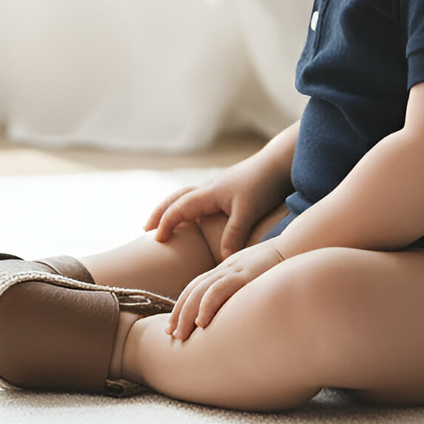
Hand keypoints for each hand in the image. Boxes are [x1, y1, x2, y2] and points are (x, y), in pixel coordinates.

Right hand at [143, 157, 289, 260]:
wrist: (278, 162)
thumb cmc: (262, 185)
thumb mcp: (247, 212)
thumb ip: (233, 235)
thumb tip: (222, 261)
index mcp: (208, 193)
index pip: (179, 208)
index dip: (166, 224)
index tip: (157, 240)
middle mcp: (208, 187)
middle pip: (176, 198)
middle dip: (160, 213)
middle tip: (146, 229)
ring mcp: (216, 186)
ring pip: (186, 196)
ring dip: (172, 207)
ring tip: (164, 221)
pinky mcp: (226, 187)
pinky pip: (198, 197)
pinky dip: (188, 205)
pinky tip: (193, 214)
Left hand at [166, 241, 284, 340]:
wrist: (296, 249)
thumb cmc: (278, 267)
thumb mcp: (254, 277)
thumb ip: (241, 290)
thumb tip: (235, 313)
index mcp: (225, 270)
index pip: (196, 287)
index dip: (182, 305)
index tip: (173, 325)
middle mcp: (225, 269)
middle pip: (193, 290)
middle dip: (179, 313)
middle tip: (171, 334)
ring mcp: (233, 271)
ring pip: (200, 292)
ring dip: (187, 314)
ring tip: (180, 334)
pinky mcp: (244, 276)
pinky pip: (220, 290)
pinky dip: (207, 305)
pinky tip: (201, 322)